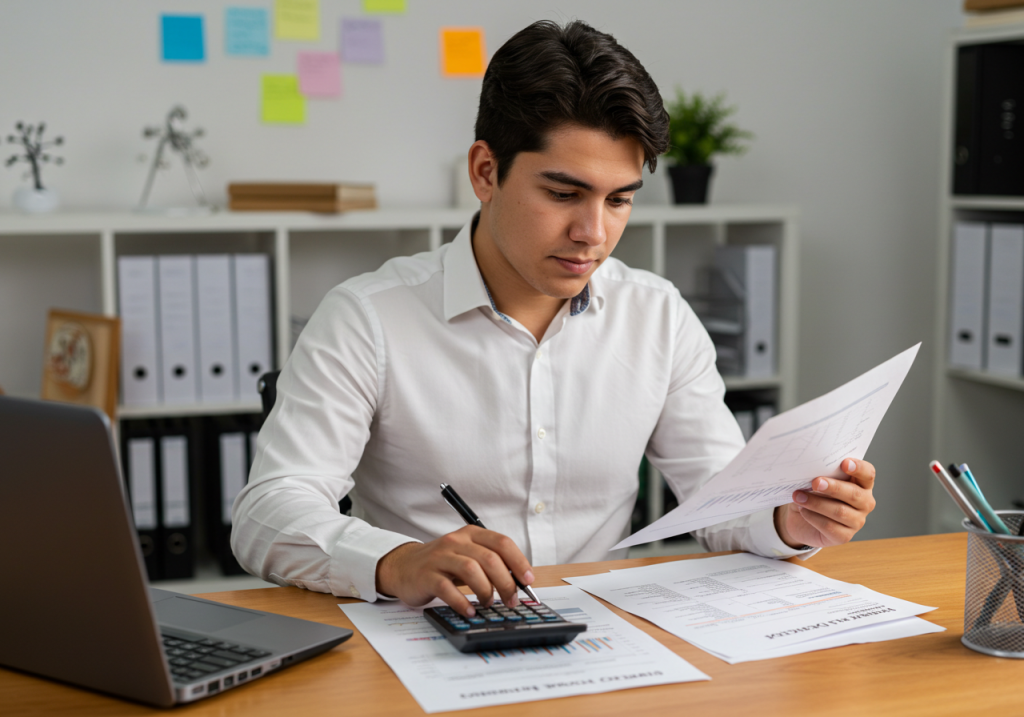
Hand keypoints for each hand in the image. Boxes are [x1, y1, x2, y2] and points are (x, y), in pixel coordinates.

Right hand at [374, 526, 534, 617]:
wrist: (403, 567)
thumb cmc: (442, 564)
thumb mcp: (467, 556)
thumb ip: (490, 563)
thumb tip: (519, 581)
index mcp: (470, 534)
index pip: (501, 542)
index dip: (519, 562)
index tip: (528, 580)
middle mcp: (456, 542)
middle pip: (489, 558)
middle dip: (506, 582)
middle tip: (511, 599)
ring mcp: (440, 558)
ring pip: (471, 570)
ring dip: (486, 591)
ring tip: (488, 603)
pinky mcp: (426, 576)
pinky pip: (447, 589)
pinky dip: (462, 602)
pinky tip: (470, 611)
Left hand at [774, 458, 876, 548]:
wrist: (801, 519)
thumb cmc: (814, 494)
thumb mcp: (817, 481)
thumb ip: (821, 475)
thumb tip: (811, 470)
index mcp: (861, 484)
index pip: (867, 473)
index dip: (858, 468)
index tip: (844, 463)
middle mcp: (864, 503)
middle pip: (854, 494)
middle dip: (834, 487)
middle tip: (815, 482)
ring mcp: (857, 521)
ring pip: (840, 511)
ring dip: (816, 503)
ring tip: (799, 497)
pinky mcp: (845, 536)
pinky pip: (830, 526)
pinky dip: (813, 517)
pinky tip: (803, 510)